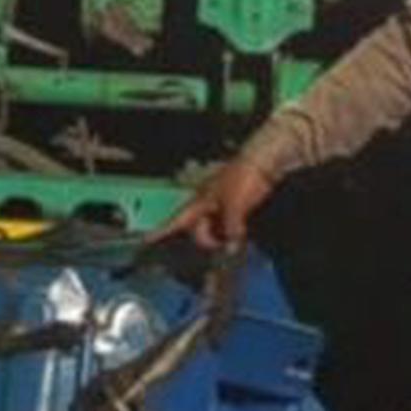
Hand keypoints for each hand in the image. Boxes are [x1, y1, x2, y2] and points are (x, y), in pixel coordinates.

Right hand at [152, 158, 274, 251]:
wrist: (265, 161)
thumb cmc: (244, 175)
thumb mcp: (233, 205)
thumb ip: (230, 229)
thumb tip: (231, 249)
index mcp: (199, 201)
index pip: (175, 220)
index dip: (160, 231)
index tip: (146, 240)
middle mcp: (207, 205)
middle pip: (199, 232)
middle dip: (208, 240)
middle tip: (226, 240)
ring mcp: (222, 207)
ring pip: (216, 231)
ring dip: (224, 237)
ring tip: (238, 233)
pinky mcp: (237, 208)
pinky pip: (229, 227)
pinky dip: (233, 233)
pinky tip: (241, 233)